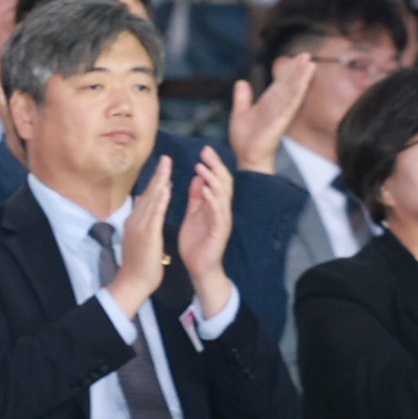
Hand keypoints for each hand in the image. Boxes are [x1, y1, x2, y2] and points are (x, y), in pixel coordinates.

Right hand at [107, 159, 171, 318]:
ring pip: (151, 200)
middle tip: (166, 159)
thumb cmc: (139, 265)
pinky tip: (166, 188)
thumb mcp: (140, 240)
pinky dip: (161, 200)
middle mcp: (135, 221)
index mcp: (135, 222)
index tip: (163, 168)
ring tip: (167, 167)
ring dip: (159, 182)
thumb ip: (143, 225)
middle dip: (158, 175)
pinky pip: (155, 214)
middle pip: (148, 194)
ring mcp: (140, 227)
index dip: (155, 182)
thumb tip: (147, 215)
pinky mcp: (147, 235)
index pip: (146, 198)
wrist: (132, 283)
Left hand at [177, 151, 235, 320]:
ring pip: (222, 195)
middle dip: (215, 166)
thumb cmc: (196, 243)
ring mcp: (223, 220)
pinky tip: (204, 189)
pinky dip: (212, 199)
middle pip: (223, 182)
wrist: (199, 268)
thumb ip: (196, 197)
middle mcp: (222, 210)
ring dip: (212, 179)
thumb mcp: (194, 214)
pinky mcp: (220, 231)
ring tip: (201, 166)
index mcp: (214, 205)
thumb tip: (197, 177)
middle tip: (206, 151)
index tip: (204, 150)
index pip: (217, 180)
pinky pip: (218, 212)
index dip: (212, 164)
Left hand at [225, 54, 314, 176]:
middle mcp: (275, 107)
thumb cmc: (245, 140)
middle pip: (289, 85)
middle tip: (307, 55)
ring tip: (309, 64)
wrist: (246, 158)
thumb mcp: (239, 114)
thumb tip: (241, 81)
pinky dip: (295, 95)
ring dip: (300, 78)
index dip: (288, 71)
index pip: (280, 84)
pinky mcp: (278, 123)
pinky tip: (302, 84)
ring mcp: (279, 114)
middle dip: (297, 70)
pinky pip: (288, 106)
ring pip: (291, 93)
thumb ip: (242, 98)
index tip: (297, 58)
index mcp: (267, 104)